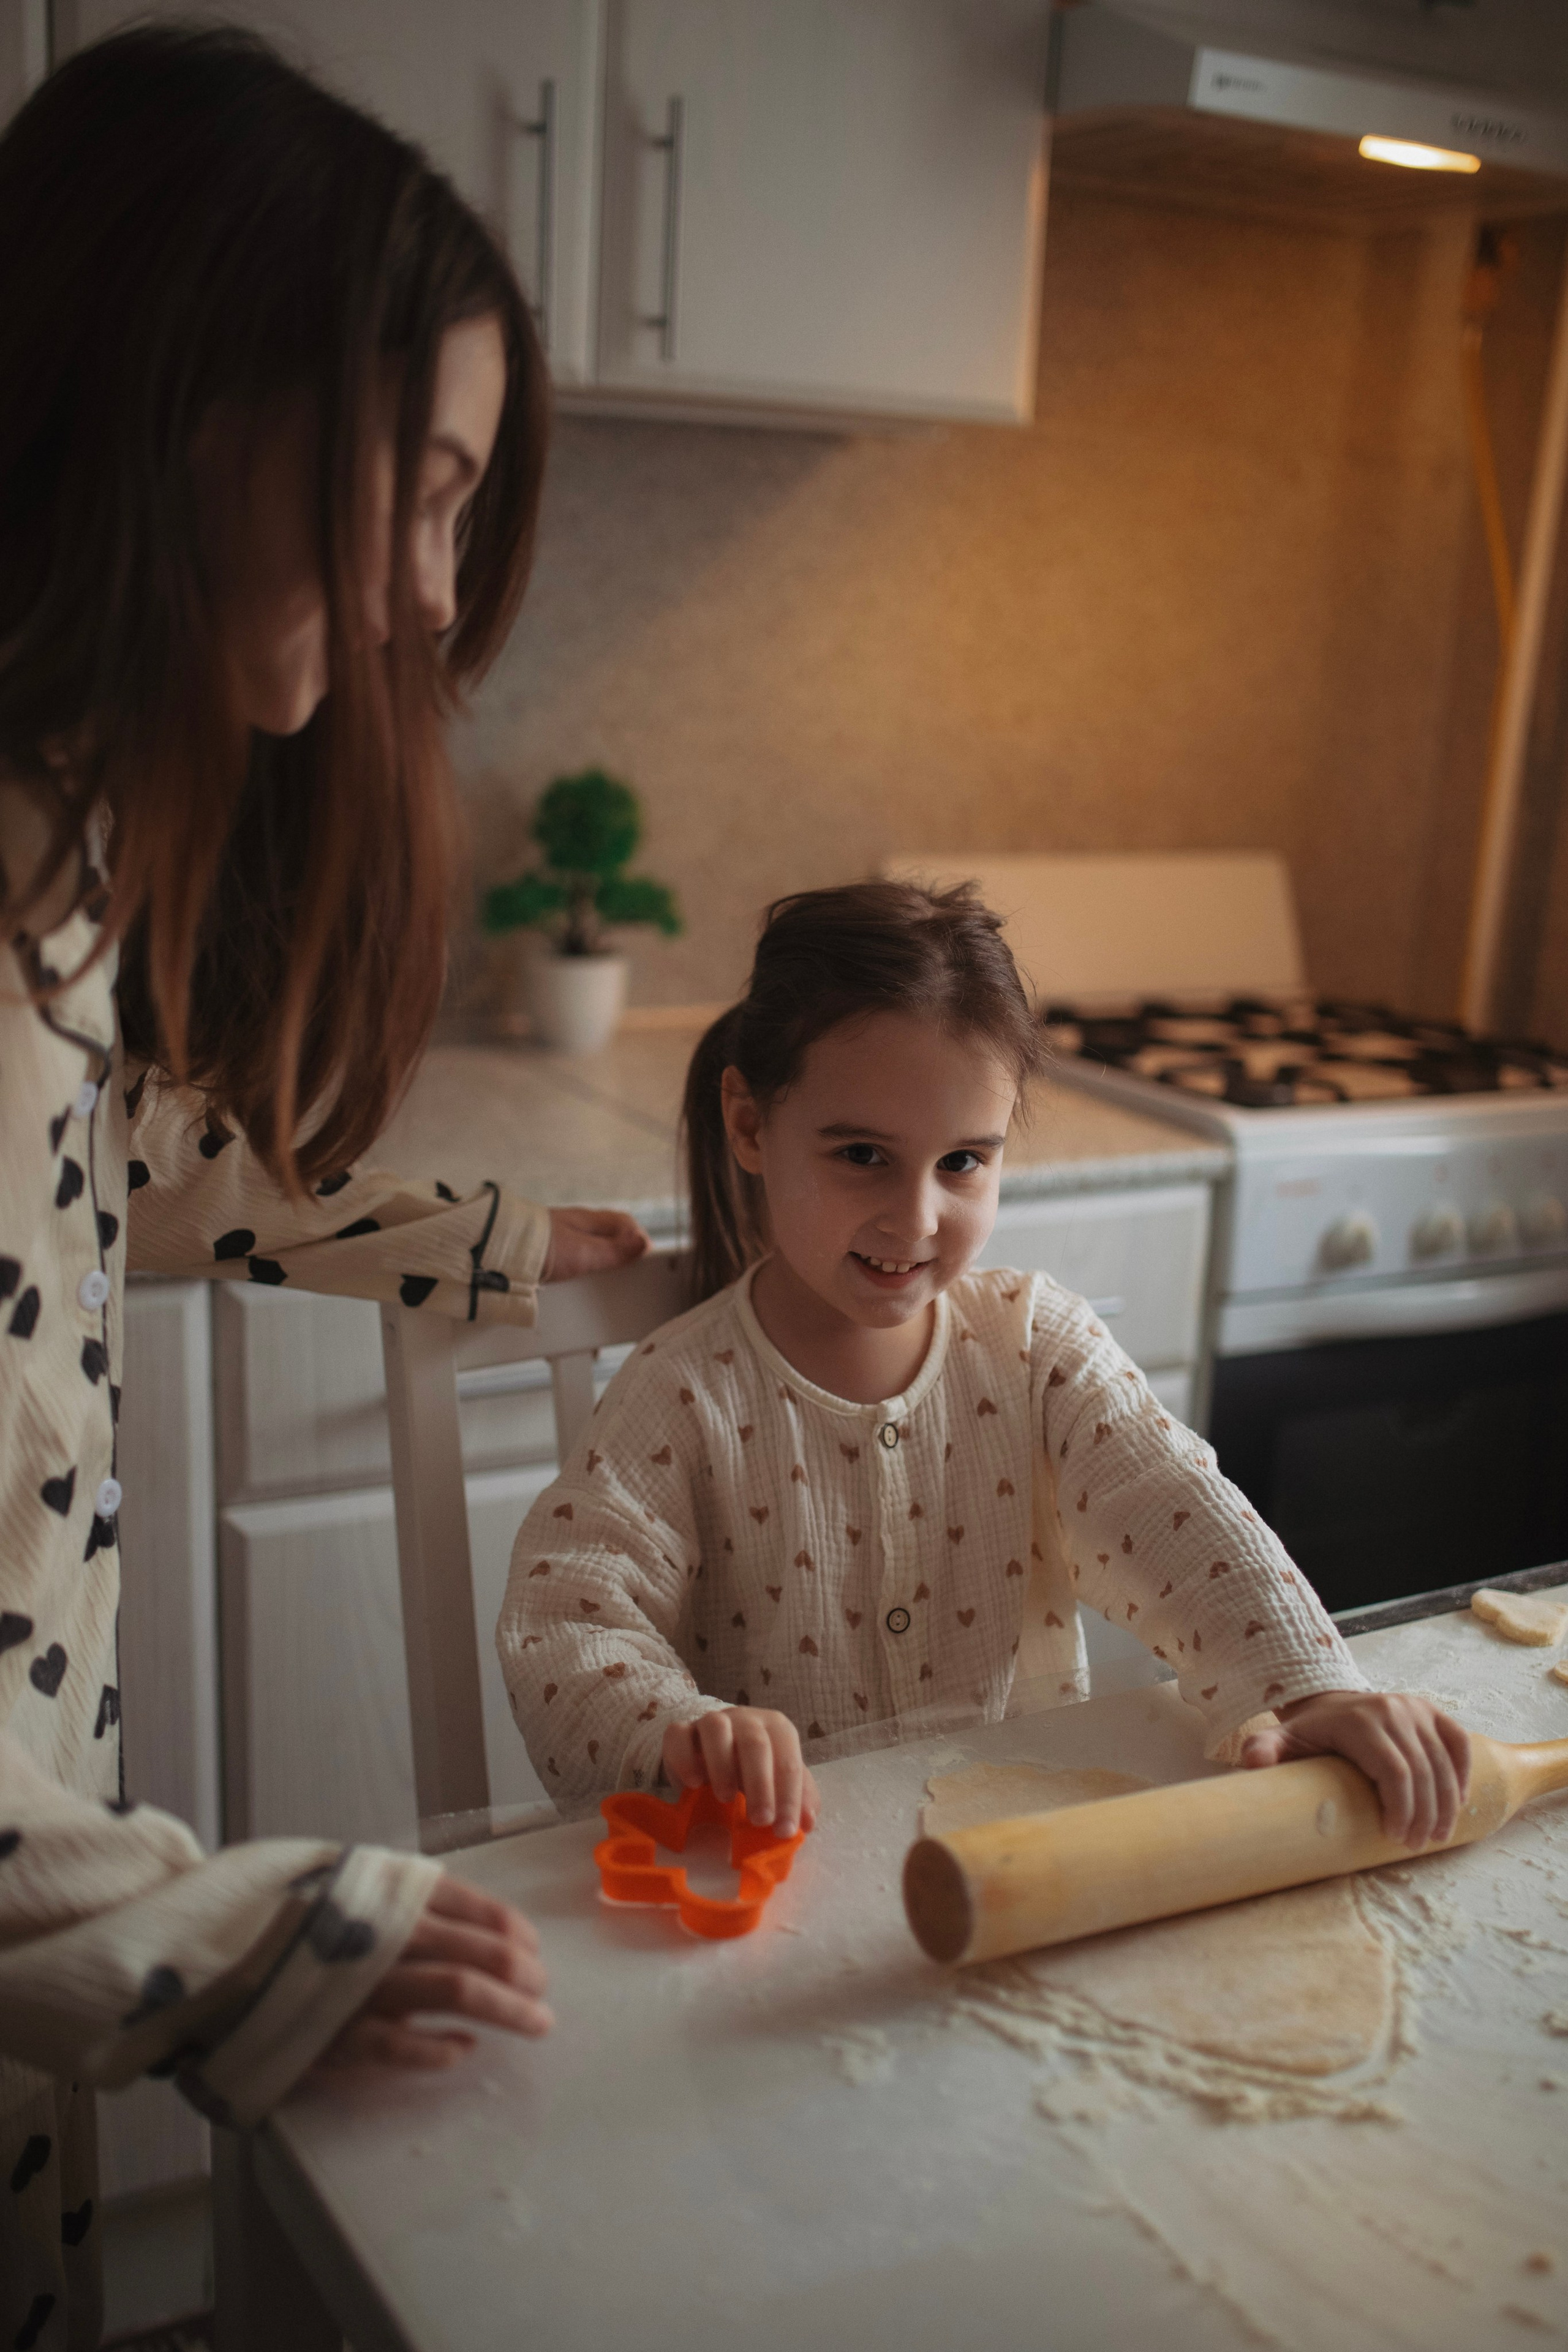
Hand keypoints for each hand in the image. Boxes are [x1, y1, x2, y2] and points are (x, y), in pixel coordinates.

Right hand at [316, 1874, 551, 2073]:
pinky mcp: (331, 2032)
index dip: (509, 1928)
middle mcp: (379, 1931)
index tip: (532, 1947)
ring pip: (453, 1989)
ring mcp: (359, 1981)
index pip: (467, 1903)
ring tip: (536, 2021)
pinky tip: (462, 2049)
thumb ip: (404, 1902)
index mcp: (383, 1893)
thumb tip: (479, 1931)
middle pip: (474, 1950)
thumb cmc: (294, 1930)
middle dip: (520, 1972)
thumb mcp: (348, 1892)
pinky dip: (438, 2047)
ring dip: (504, 2007)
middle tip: (542, 1990)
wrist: (209, 1961)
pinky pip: (398, 2044)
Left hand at [542, 1206, 649, 1281]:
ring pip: (588, 1246)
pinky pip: (570, 1257)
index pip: (624, 1222)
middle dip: (620, 1251)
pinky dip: (579, 1268)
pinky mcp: (544, 1250)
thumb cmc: (541, 1247)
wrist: (497, 1251)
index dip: (637, 1238)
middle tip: (627, 1273)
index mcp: (588, 1219)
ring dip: (599, 1261)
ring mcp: (559, 1236)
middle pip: (607, 1235)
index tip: (644, 1260)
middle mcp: (575, 1224)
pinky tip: (576, 1281)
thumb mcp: (584, 1253)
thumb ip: (614, 1251)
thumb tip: (645, 1243)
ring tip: (604, 1281)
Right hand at [661, 1707, 820, 1840]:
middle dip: (760, 1784)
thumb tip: (807, 1822)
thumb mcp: (779, 1781)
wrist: (713, 1749)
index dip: (790, 1798)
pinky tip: (693, 1783)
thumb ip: (798, 1797)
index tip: (784, 1831)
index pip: (789, 1760)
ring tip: (726, 1798)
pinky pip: (678, 1735)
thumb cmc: (753, 1768)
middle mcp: (746, 1718)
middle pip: (755, 1742)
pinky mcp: (680, 1731)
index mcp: (777, 1728)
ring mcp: (711, 1721)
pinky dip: (685, 1758)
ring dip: (722, 1765)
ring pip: (716, 1729)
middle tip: (760, 1820)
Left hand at [1241, 1689, 1470, 1850]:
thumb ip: (1265, 1749)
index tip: (1395, 1837)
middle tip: (1417, 1845)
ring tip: (1438, 1836)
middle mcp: (1392, 1710)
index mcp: (1360, 1721)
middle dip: (1424, 1813)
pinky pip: (1458, 1743)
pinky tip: (1460, 1803)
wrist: (1331, 1703)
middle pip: (1422, 1770)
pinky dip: (1463, 1774)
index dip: (1401, 1806)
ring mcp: (1415, 1708)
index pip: (1394, 1770)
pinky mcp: (1432, 1711)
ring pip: (1444, 1762)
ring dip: (1447, 1803)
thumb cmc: (1310, 1732)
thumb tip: (1251, 1762)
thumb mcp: (1284, 1739)